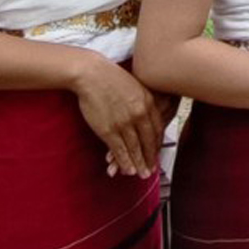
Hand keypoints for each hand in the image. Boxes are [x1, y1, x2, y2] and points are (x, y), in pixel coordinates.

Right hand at [70, 52, 165, 178]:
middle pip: (148, 142)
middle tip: (152, 170)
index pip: (157, 129)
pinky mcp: (108, 130)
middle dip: (150, 158)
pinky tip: (128, 169)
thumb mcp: (135, 87)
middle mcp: (139, 114)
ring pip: (135, 149)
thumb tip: (147, 116)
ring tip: (141, 174)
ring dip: (138, 163)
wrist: (91, 74)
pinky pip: (119, 150)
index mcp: (148, 102)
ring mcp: (124, 123)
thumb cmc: (111, 78)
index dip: (157, 144)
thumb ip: (143, 102)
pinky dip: (124, 161)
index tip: (156, 153)